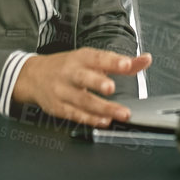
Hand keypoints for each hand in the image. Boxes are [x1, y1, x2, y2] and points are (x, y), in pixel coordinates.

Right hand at [12, 48, 151, 126]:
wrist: (33, 76)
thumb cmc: (68, 67)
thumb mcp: (91, 59)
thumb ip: (120, 62)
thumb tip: (146, 60)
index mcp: (81, 58)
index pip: (98, 57)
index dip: (112, 61)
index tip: (126, 64)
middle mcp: (71, 73)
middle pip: (84, 77)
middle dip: (98, 82)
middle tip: (112, 87)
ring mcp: (63, 91)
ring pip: (82, 100)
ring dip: (101, 108)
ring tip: (119, 113)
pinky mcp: (58, 107)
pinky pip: (74, 114)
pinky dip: (89, 119)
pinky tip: (103, 121)